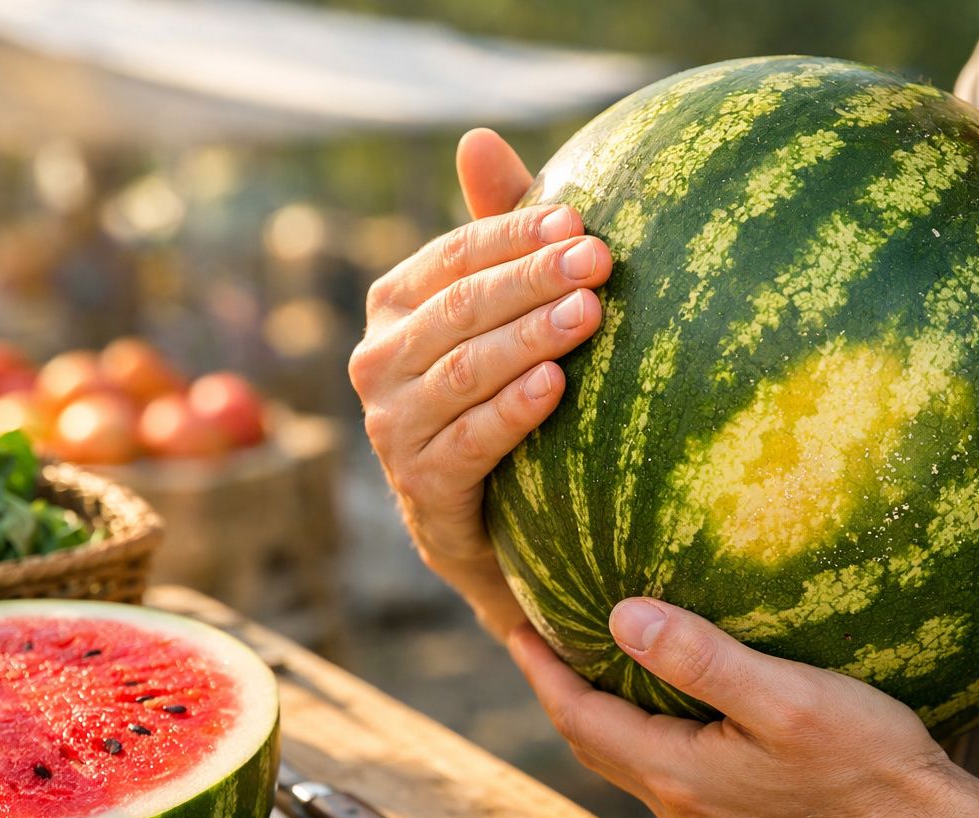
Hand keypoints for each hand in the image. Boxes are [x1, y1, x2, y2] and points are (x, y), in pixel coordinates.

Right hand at [350, 129, 612, 637]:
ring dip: (528, 339)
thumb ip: (497, 236)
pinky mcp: (420, 486)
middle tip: (599, 261)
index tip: (580, 219)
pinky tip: (556, 386)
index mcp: (395, 306)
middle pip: (459, 309)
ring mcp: (393, 428)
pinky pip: (469, 441)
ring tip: (587, 315)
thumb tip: (478, 137)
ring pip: (463, 371)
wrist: (490, 520)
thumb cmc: (502, 392)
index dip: (514, 235)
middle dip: (531, 280)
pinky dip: (512, 411)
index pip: (453, 257)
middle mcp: (379, 361)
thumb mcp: (502, 314)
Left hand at [507, 596, 962, 817]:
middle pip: (594, 742)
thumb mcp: (784, 698)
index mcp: (678, 775)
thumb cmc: (866, 763)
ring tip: (592, 659)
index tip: (515, 624)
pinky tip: (666, 699)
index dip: (542, 671)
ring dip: (601, 710)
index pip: (581, 718)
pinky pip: (665, 768)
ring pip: (628, 758)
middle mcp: (681, 807)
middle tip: (542, 636)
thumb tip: (622, 618)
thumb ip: (701, 659)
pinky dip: (643, 727)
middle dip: (561, 690)